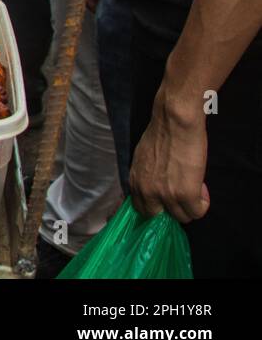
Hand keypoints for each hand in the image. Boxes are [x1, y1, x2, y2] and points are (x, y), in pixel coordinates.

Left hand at [129, 86, 210, 223]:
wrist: (174, 121)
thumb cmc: (161, 133)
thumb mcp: (143, 159)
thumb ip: (145, 176)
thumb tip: (154, 187)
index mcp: (135, 182)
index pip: (141, 209)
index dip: (158, 205)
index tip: (169, 197)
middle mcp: (146, 191)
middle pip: (159, 218)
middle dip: (172, 209)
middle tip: (183, 194)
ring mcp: (165, 194)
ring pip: (182, 217)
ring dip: (191, 205)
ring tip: (194, 185)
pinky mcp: (185, 193)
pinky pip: (197, 211)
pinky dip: (203, 202)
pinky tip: (202, 186)